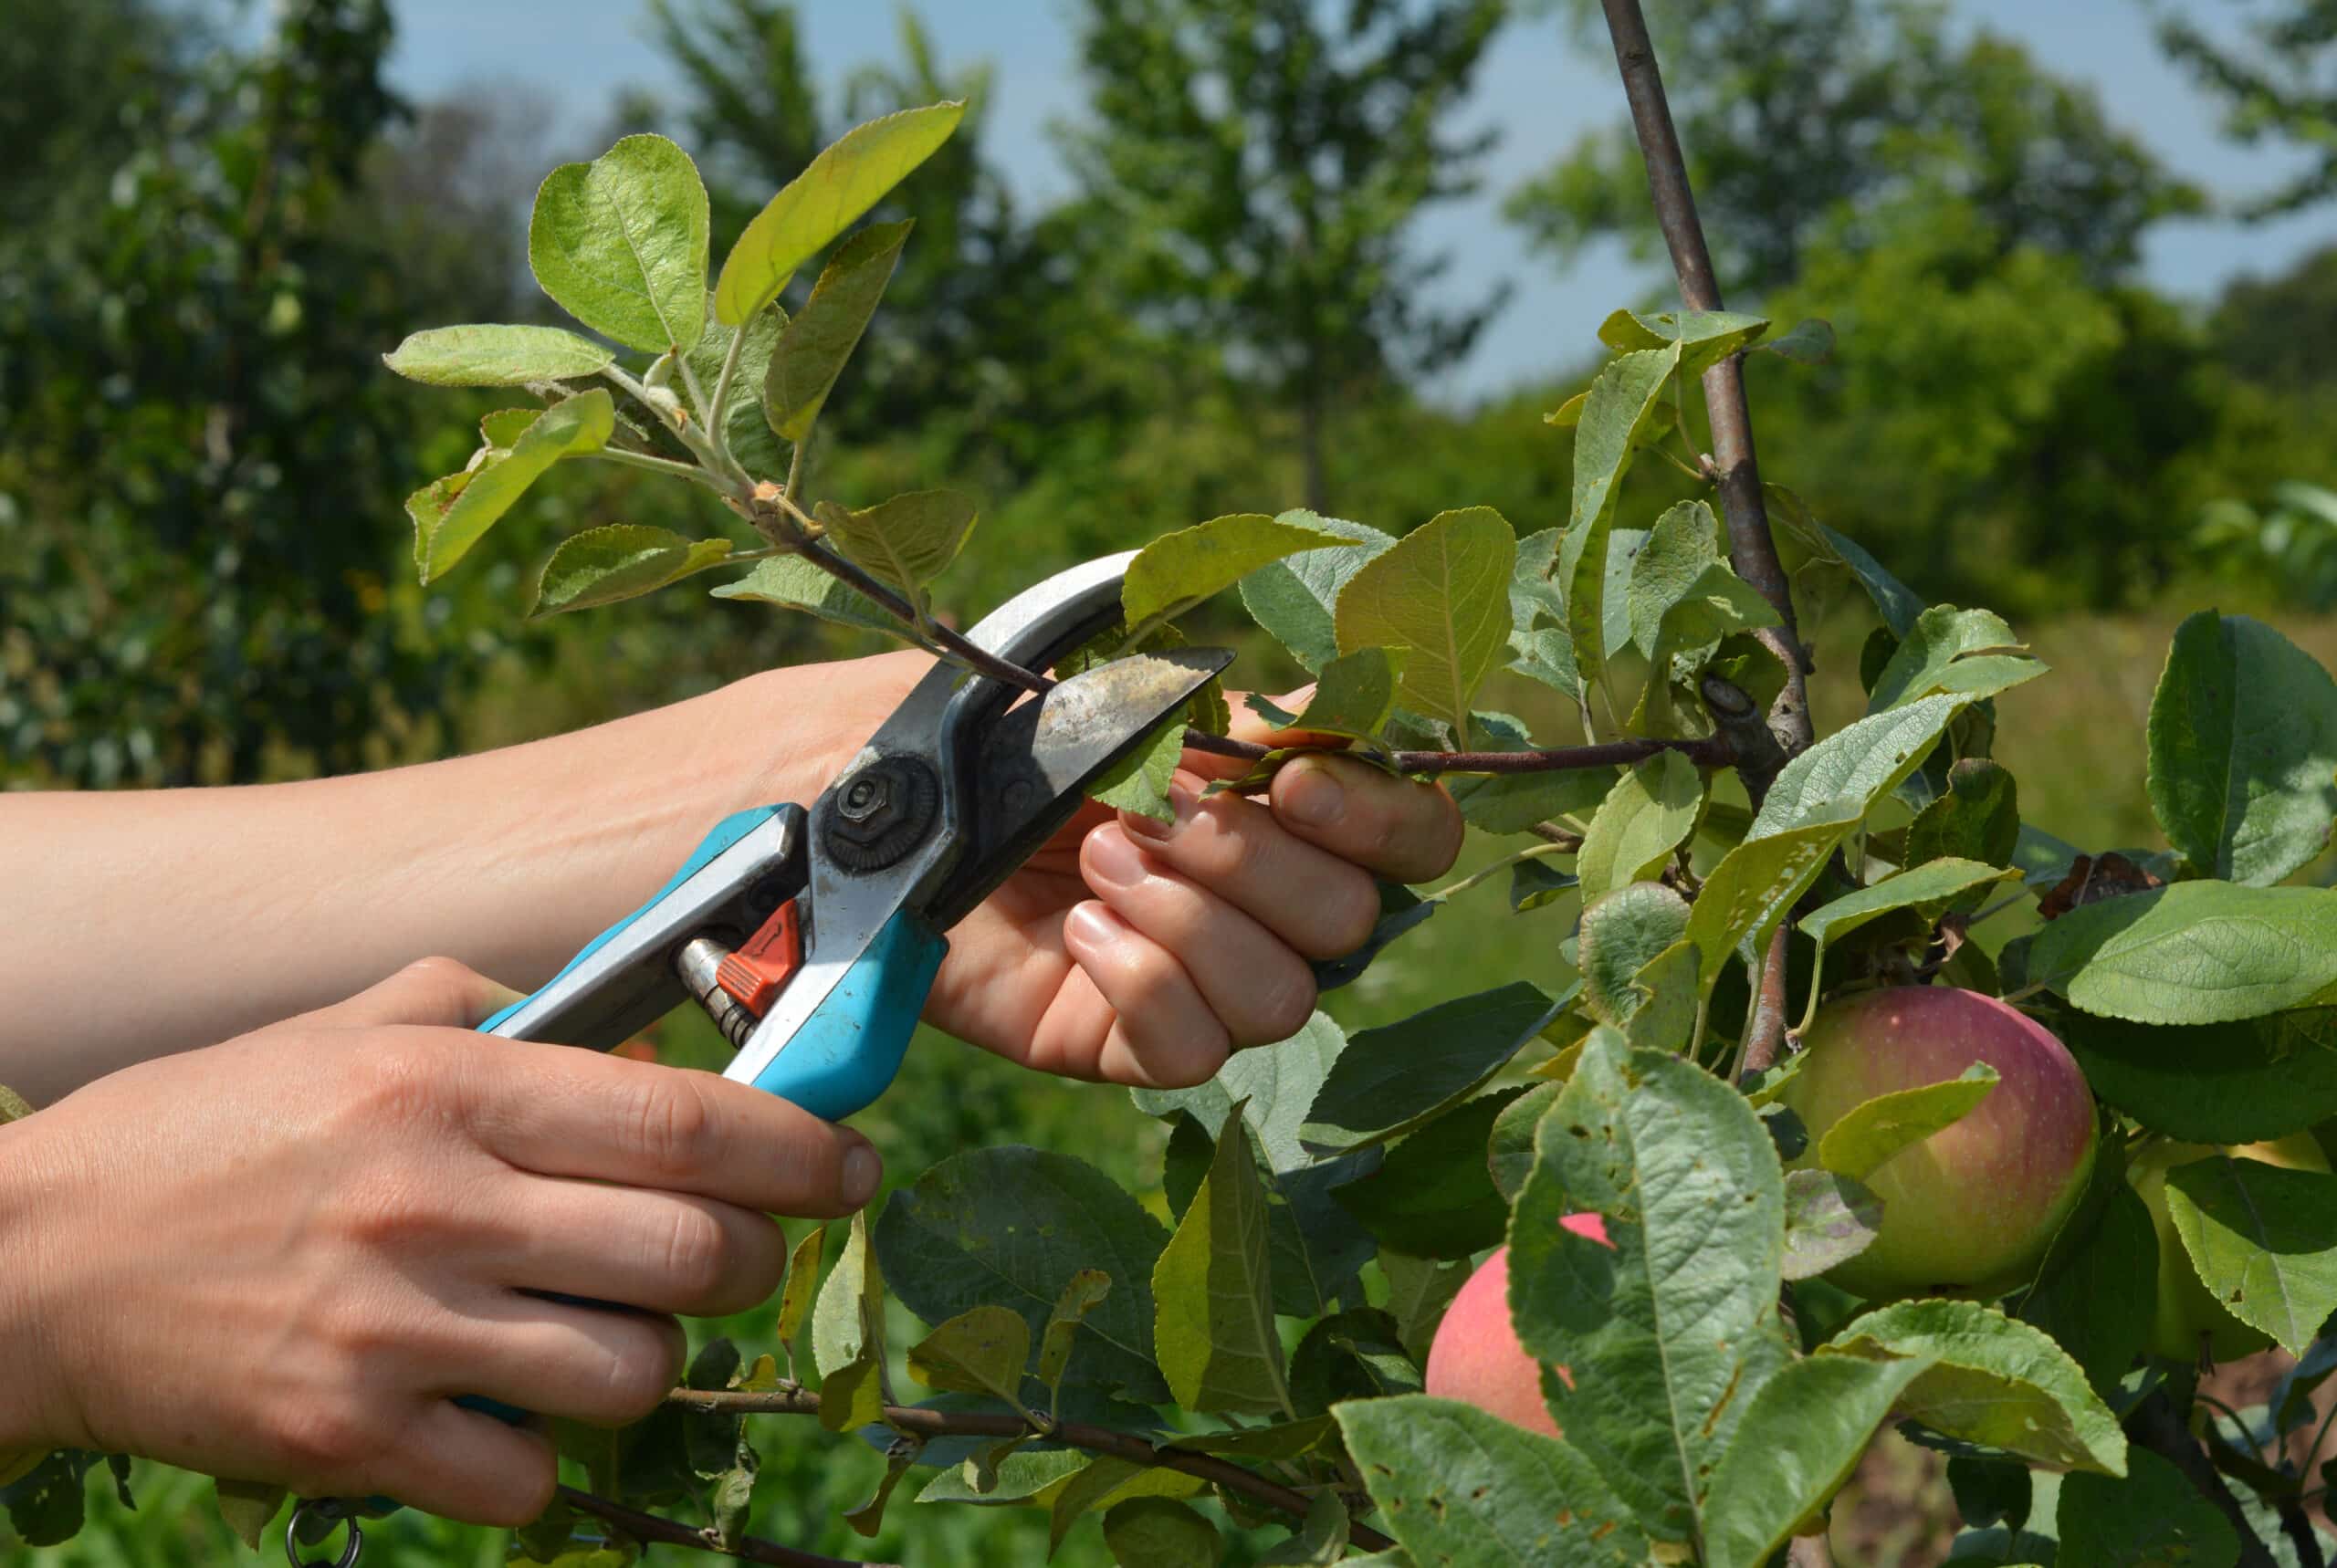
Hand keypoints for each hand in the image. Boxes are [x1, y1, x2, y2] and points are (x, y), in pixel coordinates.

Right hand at [0, 959, 879, 1524]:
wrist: (30, 1266)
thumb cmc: (203, 1131)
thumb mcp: (344, 1028)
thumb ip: (494, 1014)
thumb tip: (638, 1037)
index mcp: (444, 1088)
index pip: (682, 1121)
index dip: (797, 1149)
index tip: (851, 1165)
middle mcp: (434, 1206)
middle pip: (689, 1253)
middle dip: (752, 1259)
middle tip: (740, 1252)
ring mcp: (393, 1335)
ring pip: (631, 1374)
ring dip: (650, 1357)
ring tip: (603, 1327)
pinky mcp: (349, 1442)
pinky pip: (529, 1475)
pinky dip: (543, 1450)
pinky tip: (502, 1401)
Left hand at [927, 680, 1463, 1089]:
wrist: (869, 794)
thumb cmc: (995, 732)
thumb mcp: (1119, 700)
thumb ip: (1236, 719)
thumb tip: (1322, 742)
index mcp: (1281, 804)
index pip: (1415, 836)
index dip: (1381, 817)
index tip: (1294, 782)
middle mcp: (1258, 902)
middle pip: (1352, 922)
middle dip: (1251, 861)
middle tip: (1143, 813)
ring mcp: (1195, 981)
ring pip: (1284, 1000)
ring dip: (1189, 921)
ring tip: (1093, 863)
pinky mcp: (1121, 1044)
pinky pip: (1190, 1053)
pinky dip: (1140, 986)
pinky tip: (1075, 932)